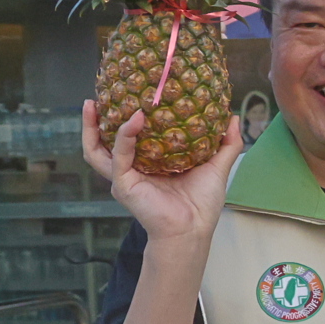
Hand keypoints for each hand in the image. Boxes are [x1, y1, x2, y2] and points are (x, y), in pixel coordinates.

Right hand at [82, 101, 238, 247]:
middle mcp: (132, 169)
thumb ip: (225, 143)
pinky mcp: (124, 185)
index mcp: (149, 163)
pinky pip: (118, 157)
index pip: (129, 137)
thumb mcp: (216, 166)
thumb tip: (233, 117)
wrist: (193, 229)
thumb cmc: (201, 204)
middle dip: (96, 120)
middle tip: (96, 97)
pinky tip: (134, 120)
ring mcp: (124, 177)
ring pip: (97, 149)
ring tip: (91, 105)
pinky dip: (124, 137)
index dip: (124, 117)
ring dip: (92, 127)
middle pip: (104, 141)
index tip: (127, 94)